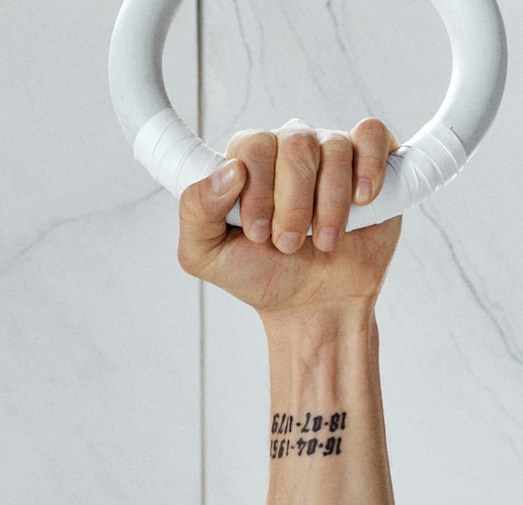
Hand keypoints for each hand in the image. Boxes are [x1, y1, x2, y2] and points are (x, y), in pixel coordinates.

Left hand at [179, 119, 401, 318]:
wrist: (314, 305)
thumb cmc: (262, 276)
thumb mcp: (207, 256)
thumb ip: (196, 212)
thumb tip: (229, 170)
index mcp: (247, 162)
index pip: (252, 145)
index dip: (258, 191)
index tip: (259, 234)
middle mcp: (287, 147)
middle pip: (295, 143)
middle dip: (293, 204)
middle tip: (289, 244)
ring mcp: (330, 149)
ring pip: (334, 147)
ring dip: (329, 204)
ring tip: (323, 241)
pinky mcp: (369, 159)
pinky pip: (372, 136)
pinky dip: (368, 169)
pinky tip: (362, 201)